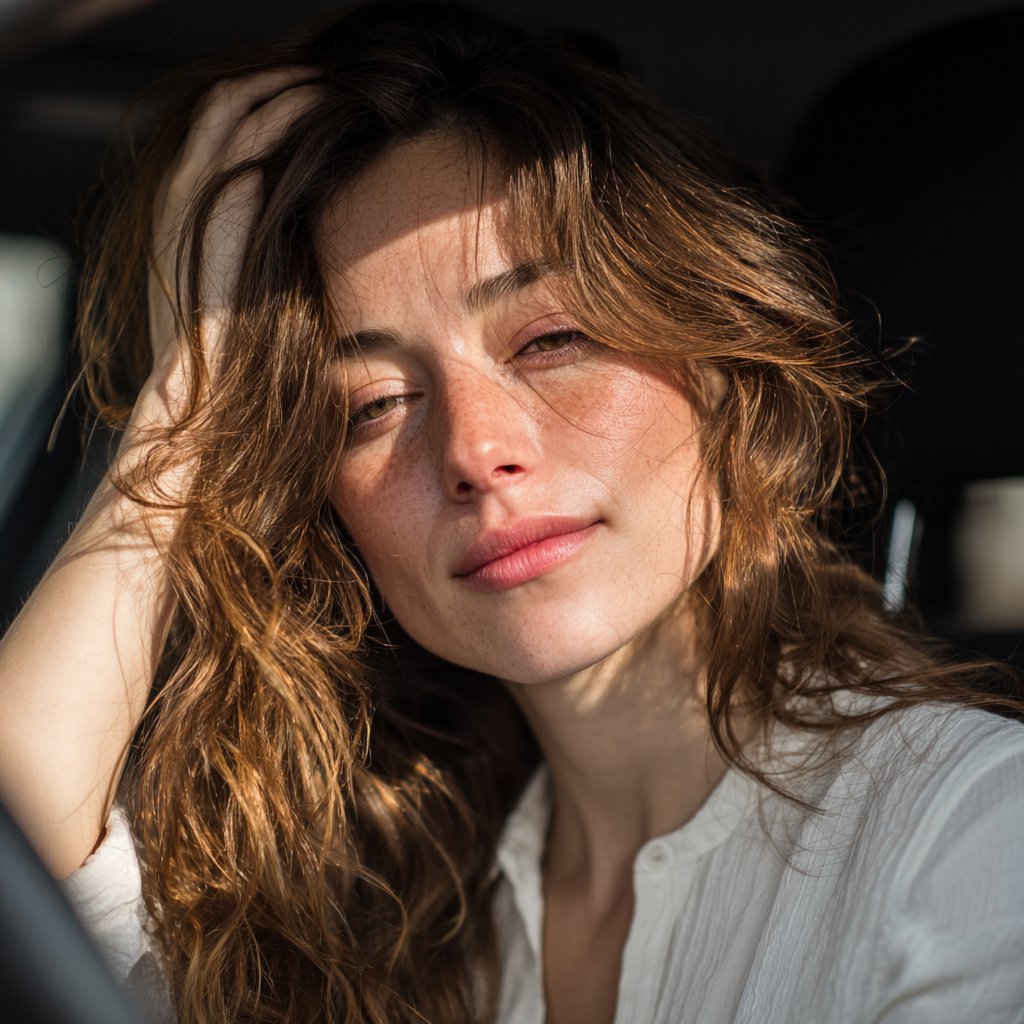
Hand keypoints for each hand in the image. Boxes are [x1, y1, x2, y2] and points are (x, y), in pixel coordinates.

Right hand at [145, 68, 321, 420]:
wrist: (206, 398)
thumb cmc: (238, 363)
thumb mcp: (249, 298)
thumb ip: (263, 256)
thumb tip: (309, 234)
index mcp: (187, 222)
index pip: (216, 142)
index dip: (257, 114)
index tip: (305, 104)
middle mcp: (181, 203)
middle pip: (219, 116)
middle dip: (267, 87)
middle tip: (315, 76)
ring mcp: (190, 204)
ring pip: (229, 116)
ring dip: (276, 90)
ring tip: (320, 78)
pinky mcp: (211, 213)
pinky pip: (246, 144)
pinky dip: (280, 117)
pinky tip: (314, 105)